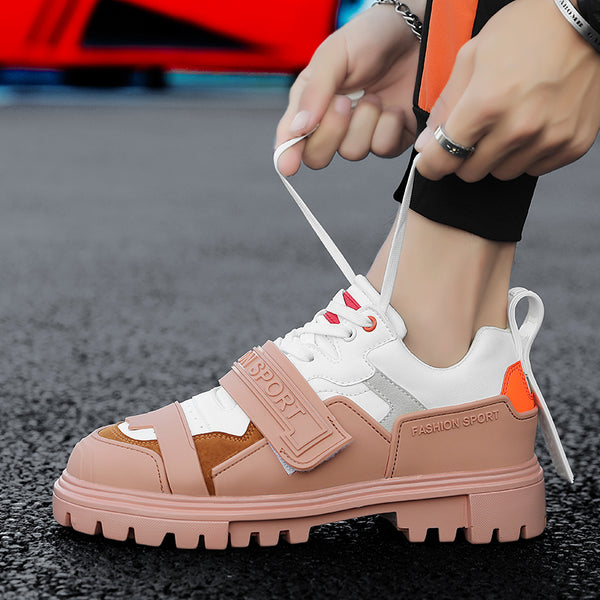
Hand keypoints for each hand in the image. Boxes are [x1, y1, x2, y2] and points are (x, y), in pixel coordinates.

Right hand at [275, 3, 423, 175]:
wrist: (415, 34)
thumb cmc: (369, 38)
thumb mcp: (335, 55)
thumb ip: (315, 91)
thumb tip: (297, 129)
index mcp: (310, 105)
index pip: (291, 138)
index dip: (288, 154)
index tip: (288, 166)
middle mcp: (332, 125)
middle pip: (317, 156)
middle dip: (331, 132)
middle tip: (343, 102)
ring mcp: (361, 135)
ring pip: (352, 152)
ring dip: (365, 122)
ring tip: (374, 95)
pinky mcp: (389, 140)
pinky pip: (382, 149)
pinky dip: (388, 126)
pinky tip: (392, 106)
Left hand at [415, 0, 599, 181]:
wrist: (587, 17)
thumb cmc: (528, 30)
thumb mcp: (472, 56)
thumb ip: (445, 105)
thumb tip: (427, 144)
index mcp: (486, 104)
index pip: (443, 159)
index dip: (430, 164)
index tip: (430, 161)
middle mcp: (518, 128)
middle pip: (471, 172)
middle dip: (465, 156)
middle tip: (475, 132)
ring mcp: (548, 138)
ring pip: (502, 173)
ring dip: (497, 156)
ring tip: (508, 123)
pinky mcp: (572, 144)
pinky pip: (535, 169)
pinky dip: (528, 154)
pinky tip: (533, 125)